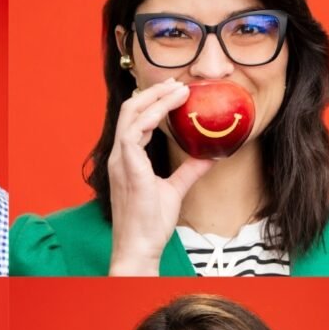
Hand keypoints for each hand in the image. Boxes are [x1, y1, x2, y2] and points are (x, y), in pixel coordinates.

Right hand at [107, 79, 213, 275]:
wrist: (139, 246)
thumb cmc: (149, 223)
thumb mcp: (174, 190)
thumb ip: (188, 171)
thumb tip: (209, 156)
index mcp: (126, 159)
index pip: (134, 120)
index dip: (152, 102)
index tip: (173, 91)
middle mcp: (119, 155)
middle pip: (129, 110)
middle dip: (153, 93)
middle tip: (176, 83)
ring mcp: (121, 160)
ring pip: (131, 115)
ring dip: (155, 99)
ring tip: (177, 89)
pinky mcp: (129, 167)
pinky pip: (135, 132)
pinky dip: (152, 116)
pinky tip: (169, 109)